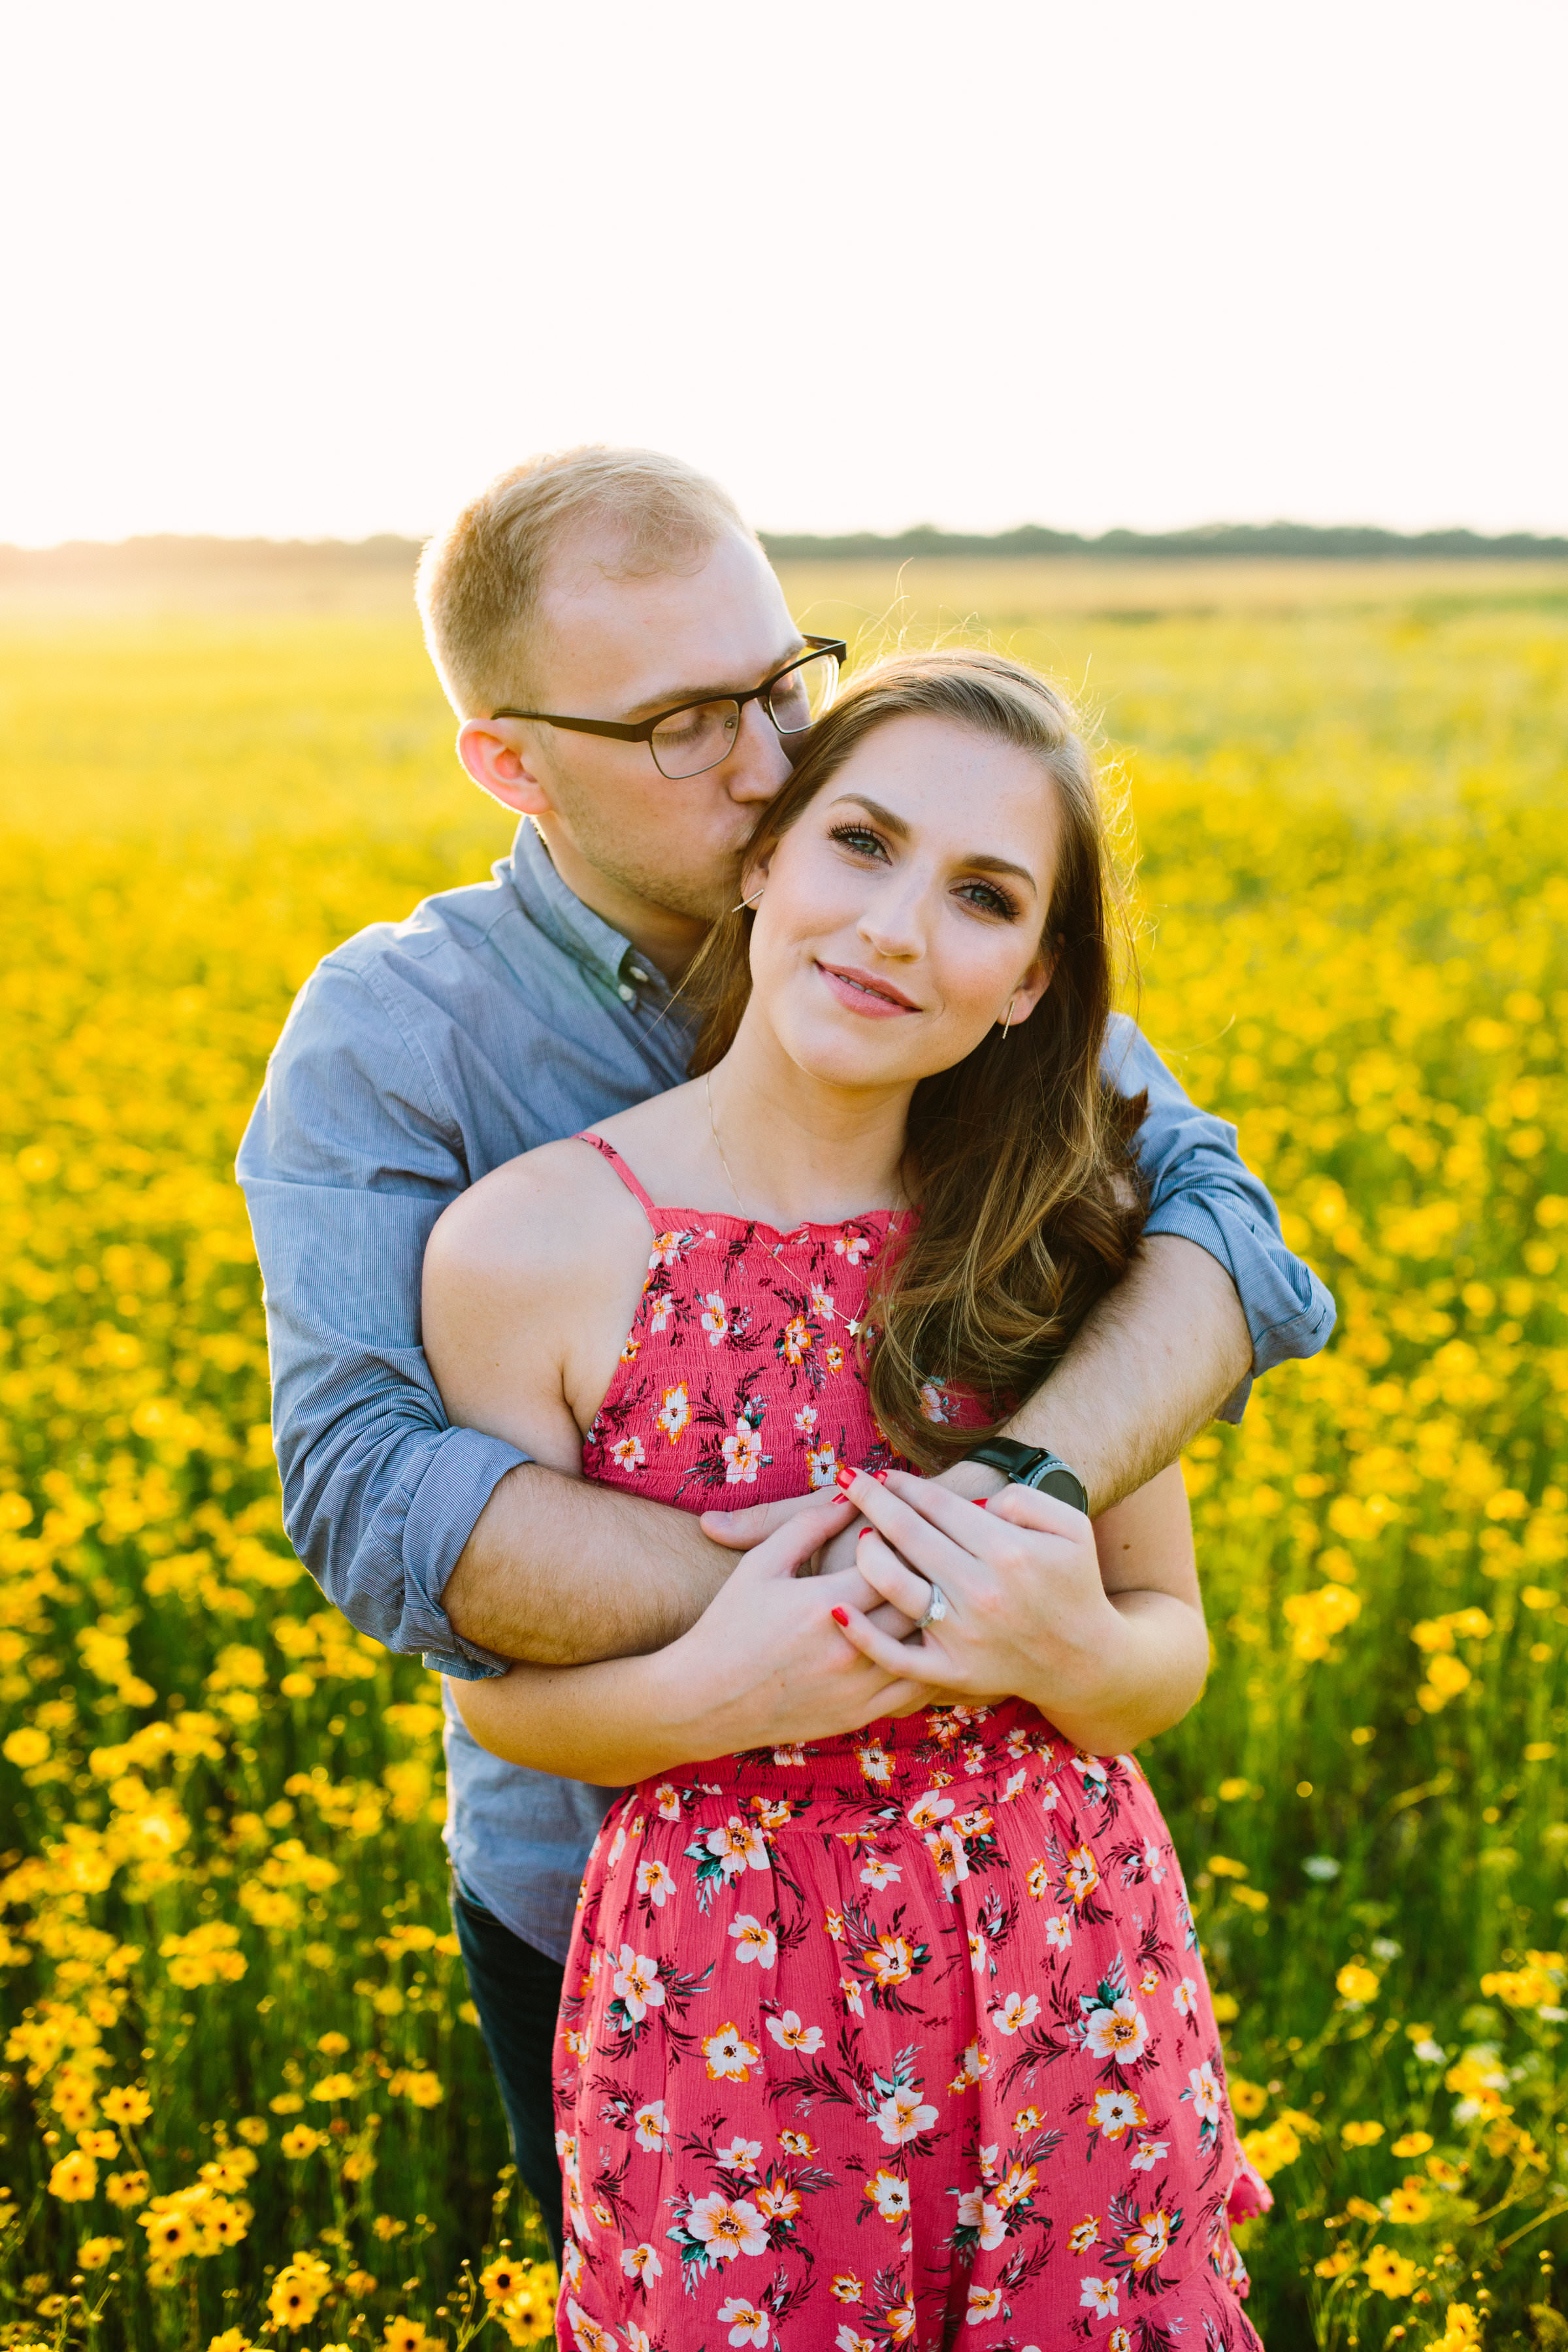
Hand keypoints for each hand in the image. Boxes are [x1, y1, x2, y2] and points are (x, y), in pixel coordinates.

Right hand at [670, 1490, 938, 1756]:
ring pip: (923, 1646)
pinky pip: (915, 1688)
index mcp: (824, 1603)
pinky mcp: (860, 1715)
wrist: (706, 1700)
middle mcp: (848, 1647)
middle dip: (926, 1575)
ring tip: (936, 1594)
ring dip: (934, 1618)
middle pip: (916, 1602)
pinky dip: (928, 1662)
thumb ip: (808, 1525)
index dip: (903, 1539)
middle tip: (932, 1556)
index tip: (903, 1528)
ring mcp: (857, 1686)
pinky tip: (926, 1642)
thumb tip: (852, 1495)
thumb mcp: (761, 1564)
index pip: (892, 1560)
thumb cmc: (728, 1624)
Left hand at [827, 1469, 1123, 1730]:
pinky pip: (895, 1655)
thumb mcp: (1071, 1527)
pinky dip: (862, 1634)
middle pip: (909, 1536)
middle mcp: (980, 1591)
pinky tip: (837, 1608)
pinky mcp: (951, 1672)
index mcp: (1008, 1552)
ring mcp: (962, 1635)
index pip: (939, 1507)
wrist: (1083, 1660)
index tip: (882, 1473)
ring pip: (894, 1586)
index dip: (905, 1485)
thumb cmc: (1074, 1584)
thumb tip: (978, 1500)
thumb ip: (1026, 1500)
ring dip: (866, 1552)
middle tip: (848, 1477)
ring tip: (856, 1531)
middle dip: (872, 1500)